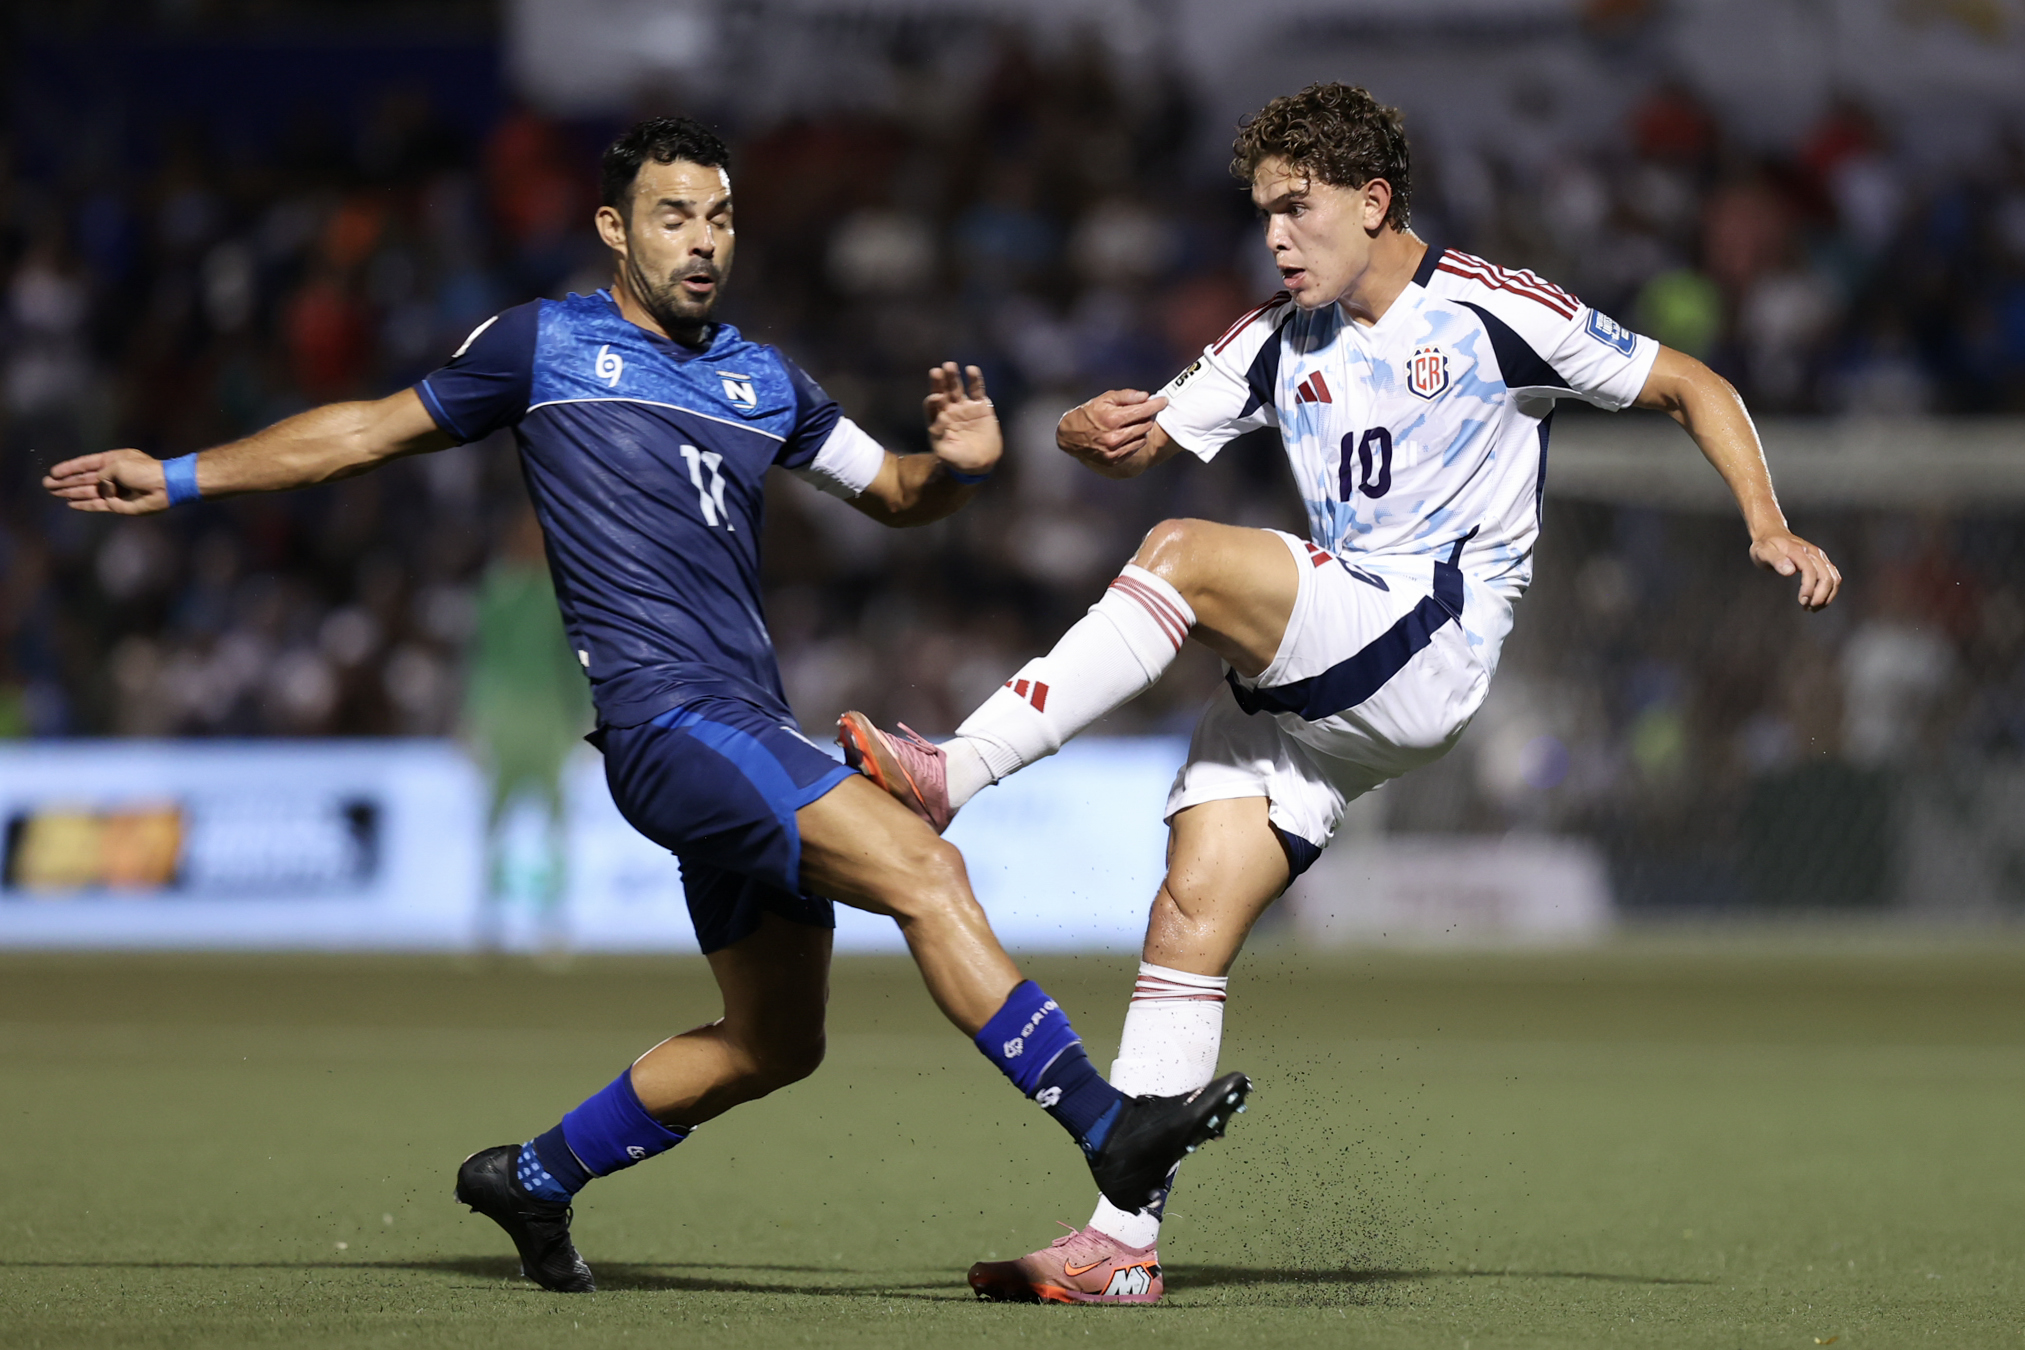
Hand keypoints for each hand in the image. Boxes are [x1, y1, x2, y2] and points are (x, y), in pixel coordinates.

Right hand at [42, 449, 171, 514]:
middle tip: (47, 485)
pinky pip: (97, 505)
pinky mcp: (117, 505)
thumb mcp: (117, 465)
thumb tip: (99, 488)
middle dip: (65, 482)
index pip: (85, 464)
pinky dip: (84, 504)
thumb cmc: (143, 471)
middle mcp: (111, 475)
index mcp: (112, 460)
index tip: (53, 472)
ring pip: (87, 492)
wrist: (164, 487)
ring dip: (70, 492)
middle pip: (83, 479)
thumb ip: (102, 475)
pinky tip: (71, 504)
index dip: (69, 468)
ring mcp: (114, 491)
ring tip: (53, 493)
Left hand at [923, 362, 999, 479]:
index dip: (932, 400)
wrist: (981, 464)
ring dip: (953, 377)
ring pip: (957, 388)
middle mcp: (949, 411)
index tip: (937, 397)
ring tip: (949, 365)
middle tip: (937, 371)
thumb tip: (940, 420)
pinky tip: (971, 369)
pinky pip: (977, 390)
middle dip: (938, 382)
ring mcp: (965, 407)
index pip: (931, 406)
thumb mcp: (945, 454)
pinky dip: (975, 380)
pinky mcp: (981, 406)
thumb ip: (939, 437)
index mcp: (937, 421)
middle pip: (942, 392)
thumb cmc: (959, 460)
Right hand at [1056, 388, 1167, 469]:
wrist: (1071, 436)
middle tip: (1146, 409)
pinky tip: (1127, 433)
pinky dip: (1135, 440)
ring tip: (1133, 422)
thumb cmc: (1088, 414)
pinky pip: (1135, 448)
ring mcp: (1114, 451)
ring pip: (1142, 438)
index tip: (1163, 401)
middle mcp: (1114, 437)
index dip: (1157, 404)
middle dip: (1149, 415)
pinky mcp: (1114, 460)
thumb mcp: (1105, 398)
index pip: (1143, 411)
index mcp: (1112, 419)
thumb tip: (1146, 396)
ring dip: (1142, 428)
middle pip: (1145, 425)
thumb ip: (1127, 396)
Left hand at [1750, 530, 1841, 610]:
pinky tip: (1818, 601)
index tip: (1802, 601)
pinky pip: (1833, 577)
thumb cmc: (1766, 545)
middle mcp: (1813, 553)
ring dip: (1827, 596)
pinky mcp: (1822, 561)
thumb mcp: (1763, 551)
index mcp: (1798, 551)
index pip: (1810, 570)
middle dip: (1820, 595)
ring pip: (1834, 578)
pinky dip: (1829, 591)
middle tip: (1807, 608)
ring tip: (1813, 608)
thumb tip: (1789, 571)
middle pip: (1827, 576)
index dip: (1809, 587)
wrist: (1772, 533)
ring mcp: (1820, 557)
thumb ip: (1776, 560)